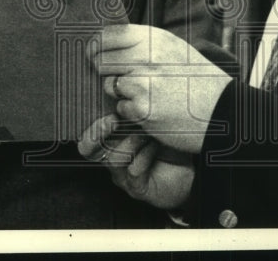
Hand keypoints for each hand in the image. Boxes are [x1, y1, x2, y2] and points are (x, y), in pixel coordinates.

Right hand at [78, 114, 193, 209]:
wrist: (189, 168)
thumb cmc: (168, 142)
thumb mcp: (151, 122)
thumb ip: (137, 111)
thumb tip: (127, 89)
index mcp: (111, 141)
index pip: (88, 136)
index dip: (92, 125)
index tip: (111, 109)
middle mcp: (112, 158)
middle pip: (88, 150)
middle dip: (97, 133)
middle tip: (114, 120)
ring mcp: (123, 175)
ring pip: (113, 158)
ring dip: (131, 141)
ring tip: (148, 133)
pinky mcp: (137, 188)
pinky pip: (133, 171)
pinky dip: (145, 154)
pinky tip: (156, 145)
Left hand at [89, 25, 230, 153]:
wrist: (223, 111)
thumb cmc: (200, 82)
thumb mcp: (177, 50)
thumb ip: (146, 44)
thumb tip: (111, 41)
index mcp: (156, 39)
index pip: (109, 34)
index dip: (97, 44)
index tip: (95, 52)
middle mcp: (148, 57)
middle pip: (102, 60)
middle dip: (105, 71)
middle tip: (119, 78)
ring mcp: (144, 83)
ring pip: (110, 85)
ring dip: (121, 93)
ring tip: (146, 95)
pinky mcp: (142, 109)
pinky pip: (121, 108)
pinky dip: (132, 112)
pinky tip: (152, 110)